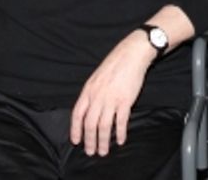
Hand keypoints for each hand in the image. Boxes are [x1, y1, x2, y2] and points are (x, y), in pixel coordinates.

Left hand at [70, 31, 152, 155]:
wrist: (131, 54)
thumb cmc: (114, 65)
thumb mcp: (96, 78)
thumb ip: (91, 94)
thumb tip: (88, 110)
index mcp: (88, 90)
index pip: (77, 114)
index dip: (75, 130)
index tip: (76, 141)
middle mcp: (97, 97)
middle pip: (90, 124)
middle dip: (89, 141)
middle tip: (91, 152)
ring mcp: (111, 99)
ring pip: (104, 126)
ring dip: (103, 141)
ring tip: (104, 151)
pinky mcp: (125, 100)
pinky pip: (120, 121)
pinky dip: (119, 133)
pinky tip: (120, 140)